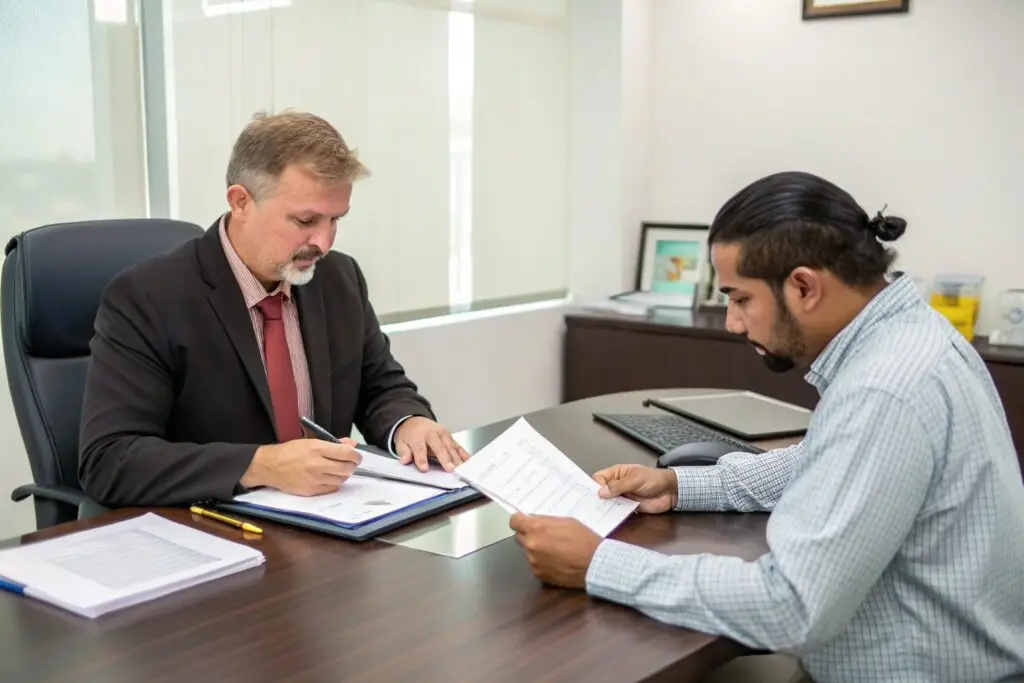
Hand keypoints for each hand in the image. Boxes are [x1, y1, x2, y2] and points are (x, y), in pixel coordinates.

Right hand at [240, 437, 360, 495]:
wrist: (270, 466)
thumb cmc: (291, 451)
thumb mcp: (311, 441)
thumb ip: (333, 443)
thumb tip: (353, 445)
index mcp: (317, 448)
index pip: (346, 453)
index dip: (356, 456)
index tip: (356, 456)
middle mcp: (317, 464)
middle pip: (346, 468)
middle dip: (352, 466)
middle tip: (350, 464)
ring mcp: (314, 479)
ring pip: (341, 480)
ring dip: (343, 475)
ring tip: (338, 470)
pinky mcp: (311, 491)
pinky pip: (331, 489)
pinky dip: (334, 483)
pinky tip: (330, 477)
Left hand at [394, 416, 469, 472]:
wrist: (415, 421)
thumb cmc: (409, 434)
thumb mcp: (401, 442)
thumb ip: (404, 452)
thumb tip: (405, 460)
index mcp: (418, 435)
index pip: (419, 448)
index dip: (421, 459)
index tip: (424, 469)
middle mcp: (432, 433)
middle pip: (439, 447)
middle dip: (445, 458)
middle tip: (450, 469)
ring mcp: (443, 434)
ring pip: (450, 446)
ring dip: (456, 458)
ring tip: (461, 468)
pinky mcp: (450, 437)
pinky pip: (457, 445)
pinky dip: (463, 453)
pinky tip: (467, 461)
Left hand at [509, 514, 601, 588]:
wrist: (595, 564)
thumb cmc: (584, 540)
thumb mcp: (566, 521)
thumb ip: (546, 521)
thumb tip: (534, 521)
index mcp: (536, 528)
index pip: (514, 521)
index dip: (519, 520)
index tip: (524, 521)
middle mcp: (531, 545)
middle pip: (519, 536)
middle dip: (528, 534)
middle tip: (542, 534)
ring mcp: (533, 562)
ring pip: (527, 551)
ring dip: (535, 549)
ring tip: (553, 549)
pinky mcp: (539, 575)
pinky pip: (535, 564)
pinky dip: (541, 561)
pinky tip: (556, 560)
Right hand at [593, 464, 677, 513]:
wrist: (670, 491)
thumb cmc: (654, 479)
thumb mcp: (635, 479)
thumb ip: (619, 486)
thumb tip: (601, 492)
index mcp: (617, 473)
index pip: (599, 478)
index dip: (595, 485)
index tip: (595, 494)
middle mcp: (617, 485)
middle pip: (602, 491)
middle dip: (597, 498)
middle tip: (593, 506)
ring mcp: (622, 496)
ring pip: (608, 502)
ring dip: (605, 507)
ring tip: (599, 513)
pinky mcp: (628, 507)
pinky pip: (617, 511)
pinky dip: (614, 514)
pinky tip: (610, 517)